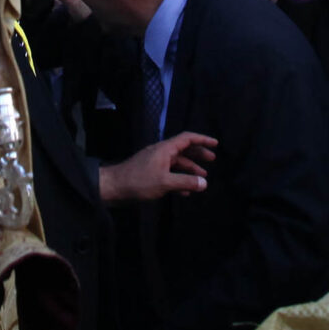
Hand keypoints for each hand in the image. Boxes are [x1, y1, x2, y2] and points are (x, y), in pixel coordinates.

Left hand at [99, 132, 216, 204]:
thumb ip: (185, 182)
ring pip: (177, 163)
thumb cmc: (139, 181)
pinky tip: (185, 191)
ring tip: (202, 178)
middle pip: (183, 149)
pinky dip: (179, 179)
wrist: (113, 187)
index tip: (215, 143)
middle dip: (198, 154)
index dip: (202, 139)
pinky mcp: (150, 173)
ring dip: (189, 169)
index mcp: (164, 149)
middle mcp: (161, 152)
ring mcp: (155, 162)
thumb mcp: (164, 182)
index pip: (187, 138)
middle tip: (212, 160)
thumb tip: (204, 183)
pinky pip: (169, 173)